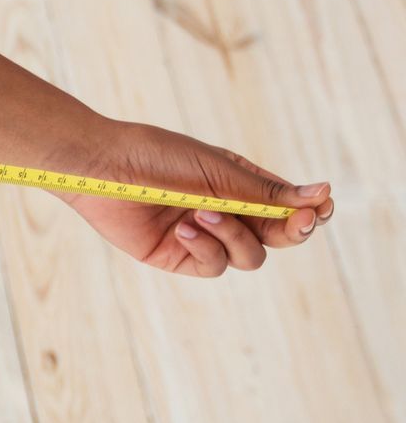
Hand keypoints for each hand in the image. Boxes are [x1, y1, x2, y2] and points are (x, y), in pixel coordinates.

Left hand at [39, 120, 333, 277]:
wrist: (102, 167)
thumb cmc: (157, 156)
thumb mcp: (218, 170)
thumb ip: (265, 190)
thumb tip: (321, 194)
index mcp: (239, 185)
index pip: (288, 207)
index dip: (309, 212)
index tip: (321, 207)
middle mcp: (226, 212)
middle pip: (277, 237)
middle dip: (291, 231)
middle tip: (299, 221)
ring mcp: (202, 236)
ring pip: (248, 256)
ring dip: (234, 236)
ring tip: (202, 212)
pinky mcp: (177, 256)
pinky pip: (212, 266)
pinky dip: (206, 248)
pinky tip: (184, 228)